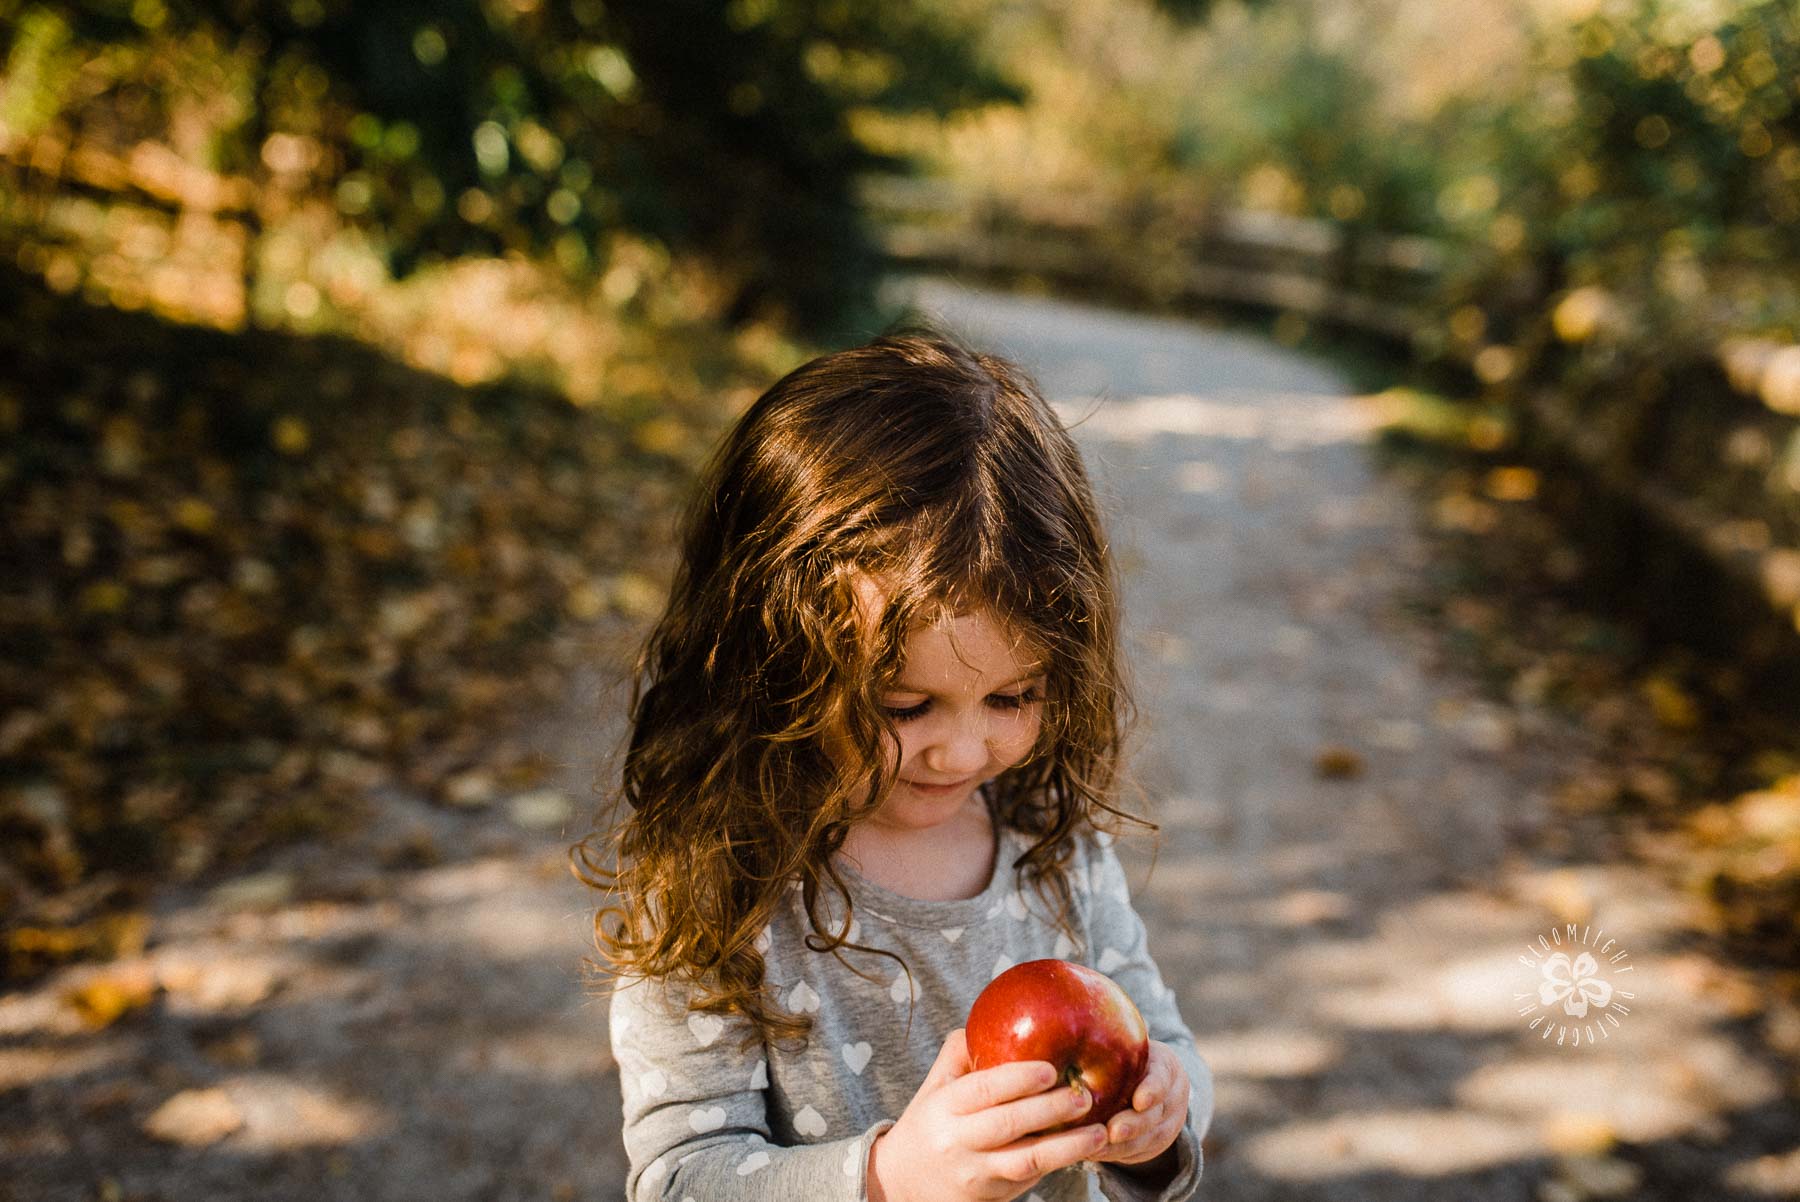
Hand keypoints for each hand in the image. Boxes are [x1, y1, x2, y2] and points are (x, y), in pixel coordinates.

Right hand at [868, 1028, 1110, 1201]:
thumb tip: (994, 1018)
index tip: (1051, 1069)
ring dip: (1066, 1148)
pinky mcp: (991, 1197)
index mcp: (943, 1106)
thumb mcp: (935, 1087)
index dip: (1018, 1079)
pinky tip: (1082, 1151)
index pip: (983, 1090)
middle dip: (1050, 1110)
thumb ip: (960, 1054)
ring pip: (1025, 1161)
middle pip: (1008, 1125)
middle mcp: (957, 1141)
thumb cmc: (929, 1123)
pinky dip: (1057, 1164)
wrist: (903, 1182)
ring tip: (1099, 1133)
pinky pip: (1029, 1180)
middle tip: (1084, 1095)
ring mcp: (975, 1174)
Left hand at [1090, 1040, 1188, 1169]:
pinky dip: (1117, 1155)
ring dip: (1123, 1146)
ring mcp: (1169, 1123)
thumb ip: (1108, 1042)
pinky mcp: (1157, 1143)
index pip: (1163, 1077)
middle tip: (1111, 1131)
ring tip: (1095, 1148)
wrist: (1153, 1082)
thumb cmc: (1127, 1057)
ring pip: (1149, 1138)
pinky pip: (1139, 1153)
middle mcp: (1173, 1096)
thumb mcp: (1127, 1045)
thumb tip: (1070, 1029)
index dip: (1153, 1090)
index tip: (1139, 1101)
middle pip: (1155, 1114)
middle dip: (1134, 1125)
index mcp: (1165, 1066)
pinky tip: (1094, 1154)